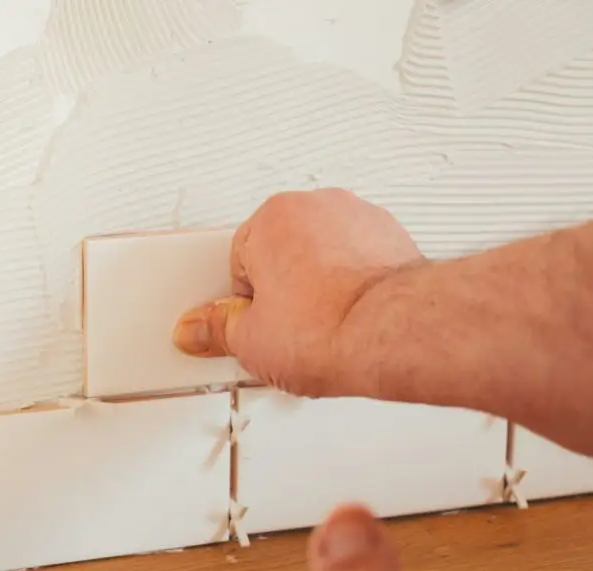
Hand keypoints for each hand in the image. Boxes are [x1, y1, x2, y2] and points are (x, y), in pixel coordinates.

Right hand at [172, 190, 423, 396]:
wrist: (392, 334)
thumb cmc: (329, 327)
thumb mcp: (249, 342)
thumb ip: (216, 330)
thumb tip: (198, 329)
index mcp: (272, 217)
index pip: (237, 262)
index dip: (243, 305)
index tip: (250, 328)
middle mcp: (317, 206)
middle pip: (281, 253)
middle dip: (281, 291)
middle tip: (283, 331)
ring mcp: (359, 219)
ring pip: (323, 256)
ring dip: (318, 288)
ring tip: (320, 329)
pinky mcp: (394, 239)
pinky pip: (360, 262)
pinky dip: (354, 287)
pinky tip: (349, 321)